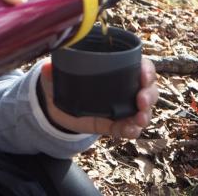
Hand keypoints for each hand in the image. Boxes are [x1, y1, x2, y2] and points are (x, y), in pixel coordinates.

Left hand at [38, 57, 158, 137]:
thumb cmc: (63, 83)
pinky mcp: (115, 125)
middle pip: (149, 89)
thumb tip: (47, 67)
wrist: (56, 108)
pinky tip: (131, 131)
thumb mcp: (56, 75)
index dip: (147, 70)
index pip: (140, 67)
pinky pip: (129, 129)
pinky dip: (132, 130)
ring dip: (145, 115)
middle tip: (141, 100)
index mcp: (117, 70)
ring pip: (144, 111)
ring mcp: (122, 108)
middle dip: (149, 95)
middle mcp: (125, 88)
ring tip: (139, 119)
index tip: (144, 75)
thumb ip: (52, 71)